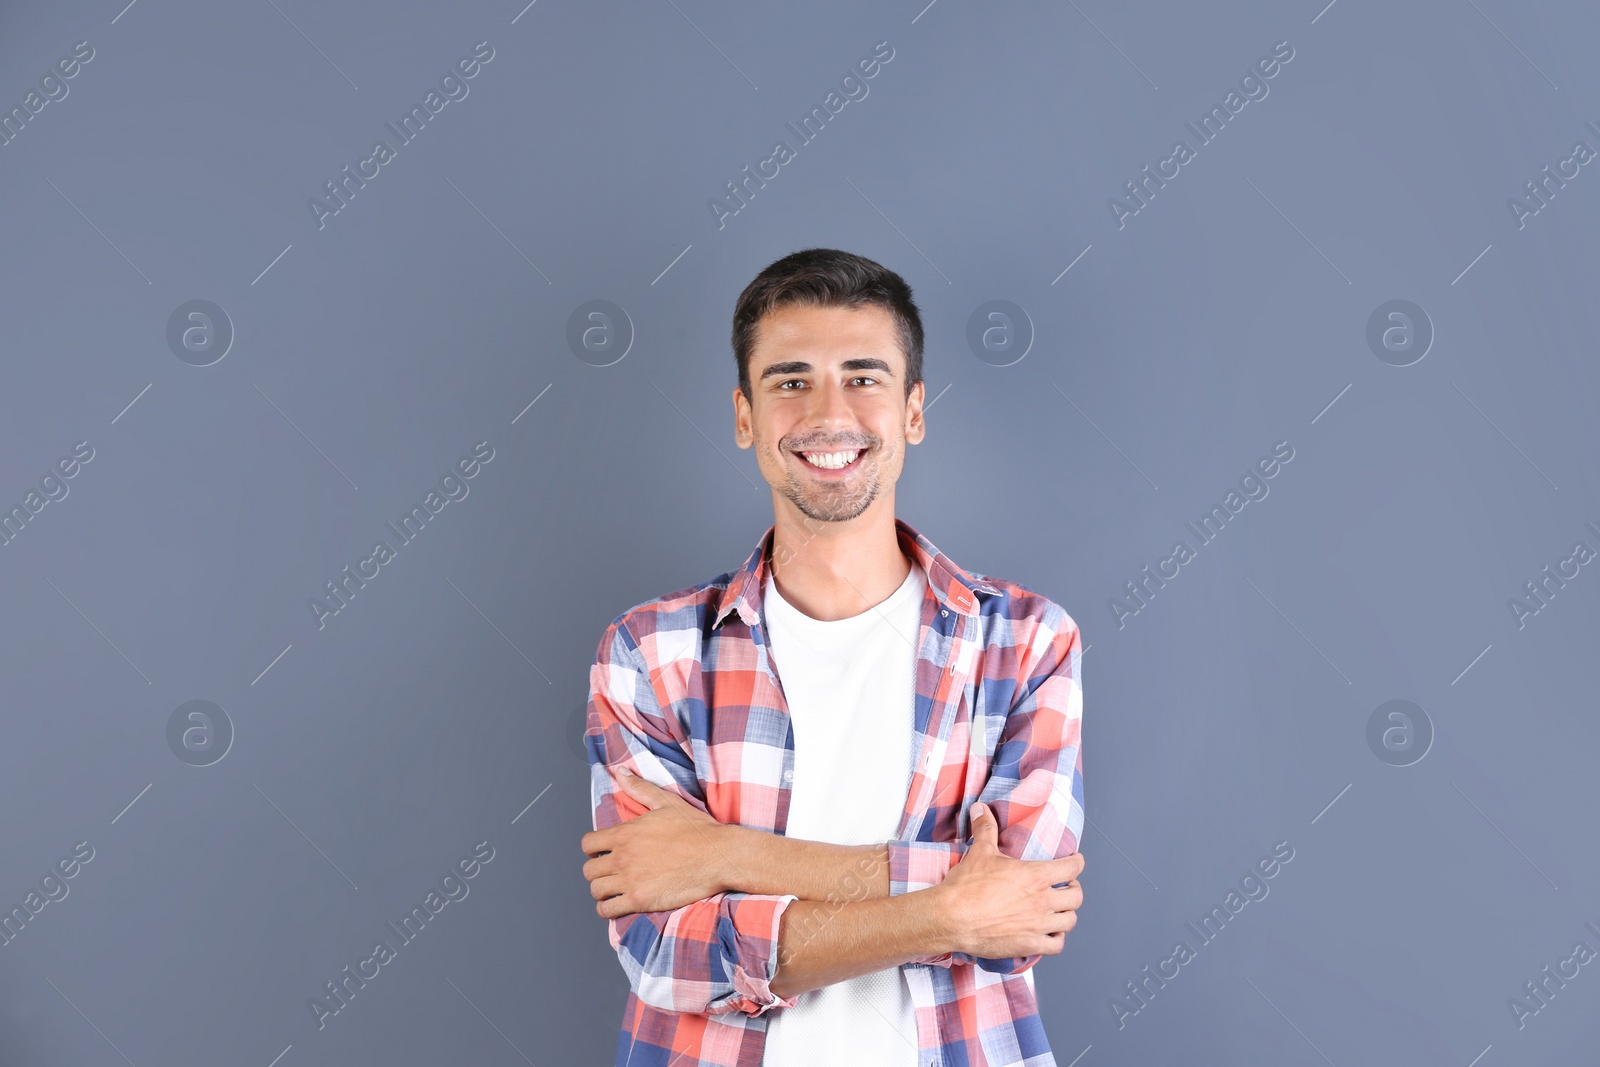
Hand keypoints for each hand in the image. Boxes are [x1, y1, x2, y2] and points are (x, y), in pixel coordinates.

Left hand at [579, 770, 732, 918]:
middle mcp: (623, 856)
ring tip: (615, 890)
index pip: (588, 844)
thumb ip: (640, 788)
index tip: (604, 853)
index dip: (593, 850)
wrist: (717, 856)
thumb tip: (621, 771)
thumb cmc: (696, 830)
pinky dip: (608, 909)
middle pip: (588, 870)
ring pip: (595, 890)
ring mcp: (629, 880)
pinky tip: (619, 905)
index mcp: (625, 833)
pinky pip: (607, 910)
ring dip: (602, 891)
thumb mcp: (667, 802)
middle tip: (611, 873)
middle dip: (597, 872)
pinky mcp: (639, 900)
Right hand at [931, 802, 1083, 959]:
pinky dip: (1057, 938)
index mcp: (1035, 876)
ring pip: (1070, 921)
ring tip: (1060, 910)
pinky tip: (1051, 933)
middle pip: (1076, 896)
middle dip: (1074, 889)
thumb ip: (985, 828)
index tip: (1076, 861)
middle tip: (1066, 886)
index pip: (1072, 868)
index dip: (1077, 862)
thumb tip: (980, 809)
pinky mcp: (1030, 945)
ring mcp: (1038, 925)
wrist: (952, 918)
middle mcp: (1042, 901)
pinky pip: (1057, 944)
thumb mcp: (980, 852)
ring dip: (1067, 914)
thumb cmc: (967, 887)